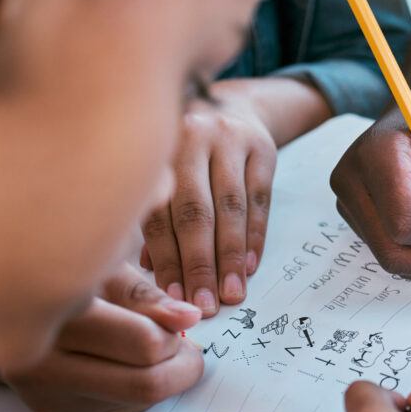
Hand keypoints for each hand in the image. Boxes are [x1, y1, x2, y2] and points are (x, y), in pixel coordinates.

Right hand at [0, 264, 204, 411]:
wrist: (8, 305)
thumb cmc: (68, 278)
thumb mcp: (107, 270)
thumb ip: (148, 297)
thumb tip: (188, 318)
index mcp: (57, 313)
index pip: (144, 344)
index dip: (175, 337)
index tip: (183, 324)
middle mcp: (40, 360)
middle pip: (144, 385)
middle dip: (180, 368)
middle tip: (186, 349)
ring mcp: (43, 392)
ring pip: (134, 404)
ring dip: (159, 379)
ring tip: (149, 349)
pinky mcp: (50, 410)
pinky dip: (135, 392)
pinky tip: (121, 364)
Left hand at [141, 80, 278, 316]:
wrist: (234, 106)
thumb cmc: (185, 150)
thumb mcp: (162, 169)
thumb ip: (153, 212)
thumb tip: (147, 270)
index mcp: (154, 147)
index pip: (159, 212)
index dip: (165, 258)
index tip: (171, 298)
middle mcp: (190, 136)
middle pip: (195, 211)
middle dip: (198, 263)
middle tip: (204, 305)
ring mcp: (230, 139)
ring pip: (230, 207)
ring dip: (229, 257)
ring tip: (230, 293)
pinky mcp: (263, 148)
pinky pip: (259, 200)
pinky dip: (255, 236)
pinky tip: (249, 266)